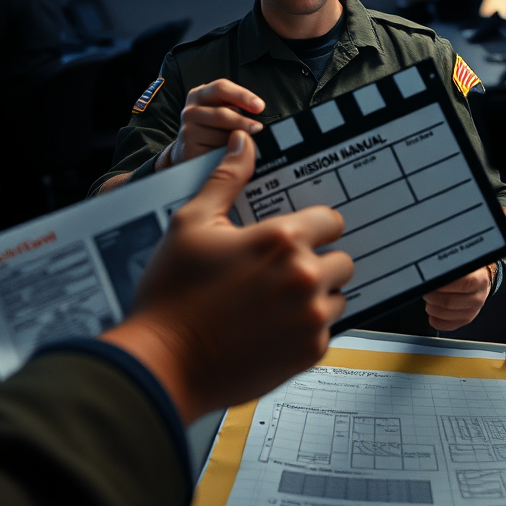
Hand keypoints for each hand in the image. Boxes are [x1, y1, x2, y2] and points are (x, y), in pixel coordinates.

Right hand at [102, 131, 353, 423]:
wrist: (163, 363)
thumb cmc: (172, 292)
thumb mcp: (191, 223)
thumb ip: (226, 179)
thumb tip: (243, 143)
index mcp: (281, 240)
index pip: (331, 220)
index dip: (313, 227)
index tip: (293, 237)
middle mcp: (304, 277)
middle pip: (341, 260)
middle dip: (318, 262)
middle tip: (281, 272)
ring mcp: (310, 318)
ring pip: (337, 297)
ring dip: (316, 297)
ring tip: (274, 302)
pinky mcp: (308, 354)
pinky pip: (325, 332)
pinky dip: (305, 330)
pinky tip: (270, 329)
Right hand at [157, 78, 264, 168]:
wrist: (189, 151)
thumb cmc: (213, 127)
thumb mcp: (222, 109)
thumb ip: (236, 106)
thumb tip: (256, 117)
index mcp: (200, 94)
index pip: (221, 88)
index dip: (242, 95)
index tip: (259, 106)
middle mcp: (190, 111)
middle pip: (221, 114)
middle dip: (243, 122)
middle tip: (258, 128)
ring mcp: (187, 132)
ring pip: (220, 136)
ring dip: (235, 141)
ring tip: (240, 143)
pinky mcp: (189, 151)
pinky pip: (216, 152)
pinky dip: (227, 154)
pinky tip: (229, 154)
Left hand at [422, 266, 491, 330]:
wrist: (480, 280)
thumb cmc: (467, 271)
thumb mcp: (462, 262)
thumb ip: (449, 265)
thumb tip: (431, 269)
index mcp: (479, 280)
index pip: (461, 284)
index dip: (443, 283)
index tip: (430, 280)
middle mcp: (478, 297)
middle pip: (450, 301)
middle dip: (432, 296)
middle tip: (425, 289)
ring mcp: (473, 311)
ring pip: (446, 314)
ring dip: (432, 307)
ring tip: (428, 298)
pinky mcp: (466, 320)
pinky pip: (447, 325)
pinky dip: (435, 320)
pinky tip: (432, 312)